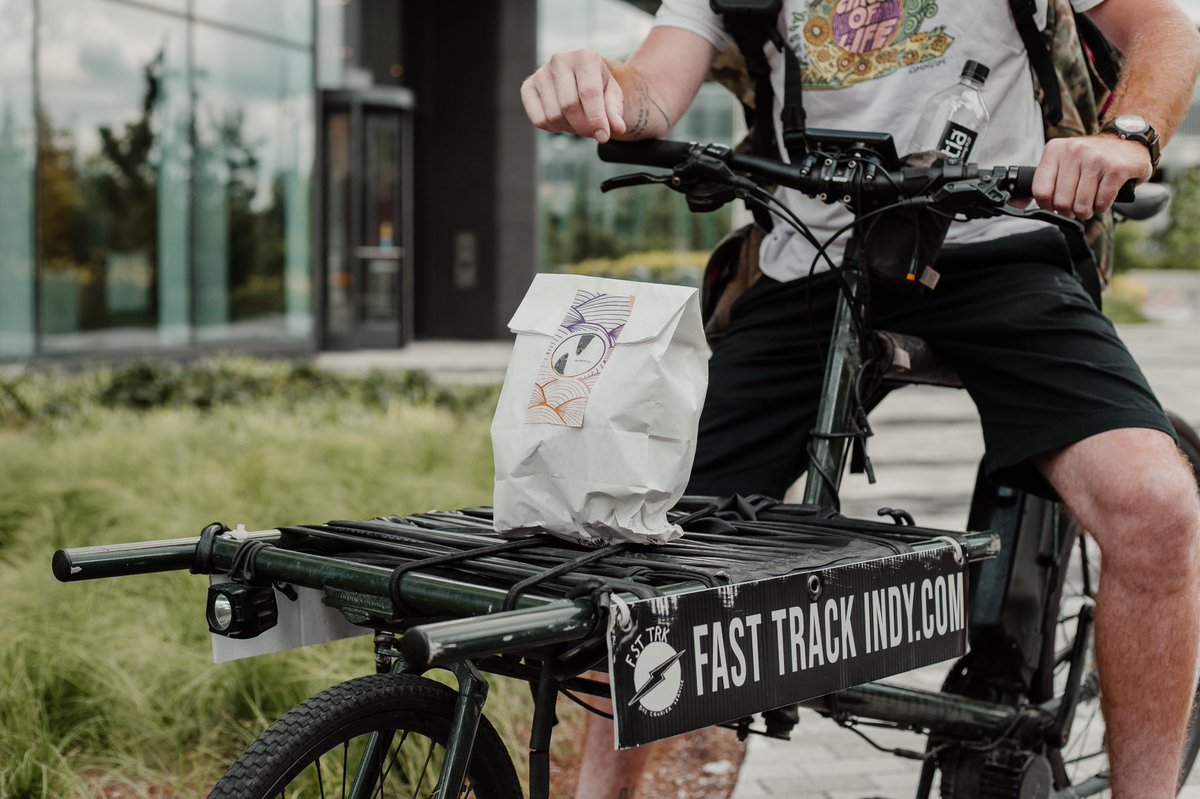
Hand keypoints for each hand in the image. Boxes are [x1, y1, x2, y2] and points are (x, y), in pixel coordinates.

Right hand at [521, 49, 626, 142]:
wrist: (580, 77)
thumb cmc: (598, 86)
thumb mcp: (612, 96)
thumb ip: (615, 113)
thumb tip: (617, 129)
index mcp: (584, 56)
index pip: (589, 92)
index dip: (597, 118)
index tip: (604, 136)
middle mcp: (559, 60)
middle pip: (569, 106)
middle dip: (583, 126)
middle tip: (592, 131)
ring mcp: (541, 73)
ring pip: (553, 116)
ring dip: (569, 127)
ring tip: (578, 120)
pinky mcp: (527, 87)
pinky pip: (539, 120)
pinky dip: (553, 128)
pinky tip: (562, 119)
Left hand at [1031, 134, 1152, 217]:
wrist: (1128, 141)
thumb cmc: (1091, 158)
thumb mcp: (1062, 161)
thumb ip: (1042, 181)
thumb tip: (1017, 204)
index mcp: (1055, 150)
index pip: (1040, 192)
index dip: (1048, 205)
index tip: (1056, 205)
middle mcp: (1074, 151)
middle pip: (1061, 202)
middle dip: (1069, 211)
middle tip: (1076, 207)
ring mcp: (1096, 159)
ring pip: (1081, 205)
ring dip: (1086, 211)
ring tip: (1090, 203)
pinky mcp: (1116, 169)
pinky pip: (1101, 203)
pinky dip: (1101, 207)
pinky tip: (1103, 198)